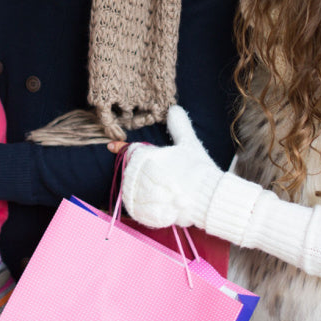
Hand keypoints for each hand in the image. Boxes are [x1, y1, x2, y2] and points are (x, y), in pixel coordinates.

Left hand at [119, 106, 222, 228]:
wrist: (209, 198)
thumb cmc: (199, 169)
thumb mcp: (189, 143)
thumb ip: (179, 126)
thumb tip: (173, 108)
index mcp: (149, 156)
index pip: (131, 150)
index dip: (121, 147)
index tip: (111, 145)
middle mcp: (143, 175)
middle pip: (132, 170)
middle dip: (140, 170)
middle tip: (158, 174)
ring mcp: (144, 195)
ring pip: (133, 188)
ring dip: (141, 187)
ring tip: (159, 188)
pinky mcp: (148, 212)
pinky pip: (137, 206)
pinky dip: (142, 203)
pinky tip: (155, 201)